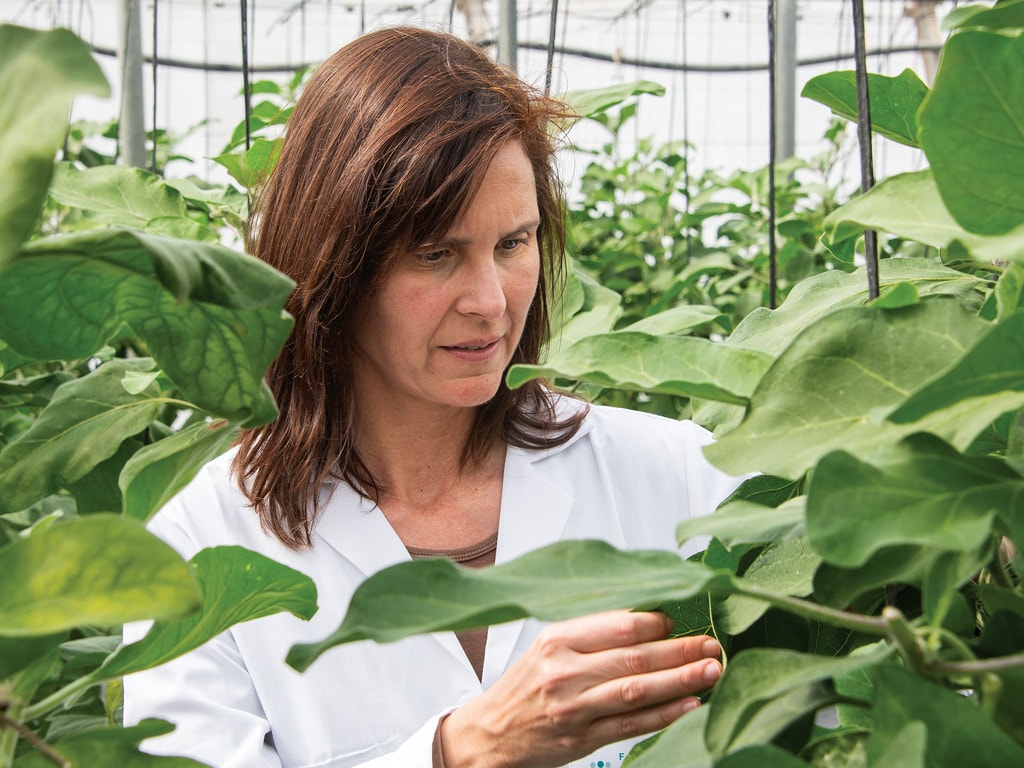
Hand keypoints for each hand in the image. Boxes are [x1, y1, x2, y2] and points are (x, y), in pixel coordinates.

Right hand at [440, 610, 721, 767]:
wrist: (490, 734)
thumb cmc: (526, 685)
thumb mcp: (548, 647)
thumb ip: (592, 634)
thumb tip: (649, 618)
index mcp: (556, 639)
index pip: (617, 625)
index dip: (656, 622)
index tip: (681, 620)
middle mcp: (564, 672)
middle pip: (634, 657)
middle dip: (680, 650)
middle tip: (713, 644)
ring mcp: (573, 708)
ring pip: (637, 691)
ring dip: (680, 681)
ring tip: (712, 670)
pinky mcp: (582, 740)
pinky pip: (631, 726)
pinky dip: (664, 715)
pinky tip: (690, 705)